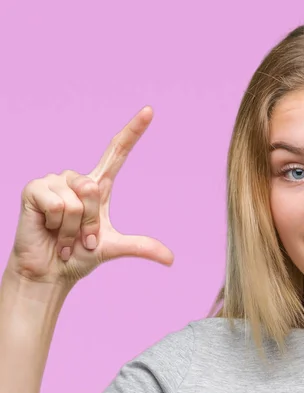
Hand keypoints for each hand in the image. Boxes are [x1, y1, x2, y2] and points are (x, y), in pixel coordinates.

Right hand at [7, 106, 172, 287]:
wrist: (52, 272)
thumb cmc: (79, 256)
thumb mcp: (114, 248)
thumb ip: (142, 247)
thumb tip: (171, 260)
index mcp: (99, 187)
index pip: (118, 152)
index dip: (133, 131)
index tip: (149, 111)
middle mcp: (77, 179)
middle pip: (96, 190)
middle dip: (90, 223)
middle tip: (80, 238)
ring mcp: (54, 181)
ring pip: (77, 199)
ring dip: (73, 228)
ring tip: (63, 235)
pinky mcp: (34, 189)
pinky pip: (58, 205)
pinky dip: (57, 226)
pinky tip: (48, 229)